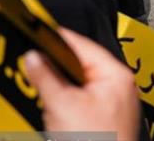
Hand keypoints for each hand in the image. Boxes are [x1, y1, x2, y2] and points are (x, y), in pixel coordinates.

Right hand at [23, 28, 139, 140]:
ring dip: (60, 83)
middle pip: (81, 64)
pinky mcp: (105, 122)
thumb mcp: (61, 104)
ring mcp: (114, 106)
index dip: (58, 38)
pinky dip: (66, 101)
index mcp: (116, 75)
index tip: (38, 31)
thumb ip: (46, 76)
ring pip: (80, 85)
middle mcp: (120, 87)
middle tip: (33, 57)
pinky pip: (81, 102)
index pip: (84, 45)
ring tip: (40, 81)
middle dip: (57, 63)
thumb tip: (34, 55)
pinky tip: (53, 106)